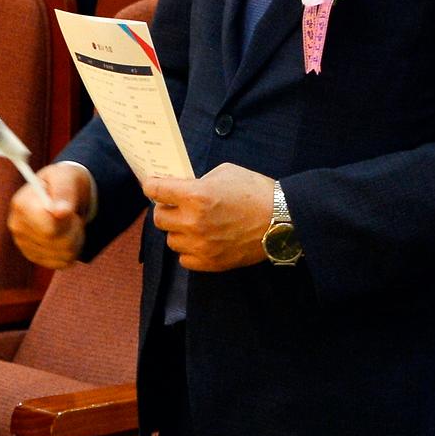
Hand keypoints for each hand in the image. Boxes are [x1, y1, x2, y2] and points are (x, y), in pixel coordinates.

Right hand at [8, 163, 92, 268]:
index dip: (67, 221)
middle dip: (73, 229)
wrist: (64, 194)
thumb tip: (60, 212)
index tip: (70, 210)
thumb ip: (64, 191)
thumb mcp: (67, 176)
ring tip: (70, 223)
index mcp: (21, 204)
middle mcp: (17, 226)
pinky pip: (61, 263)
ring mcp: (23, 243)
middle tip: (72, 214)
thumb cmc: (65, 181)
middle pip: (56, 242)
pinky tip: (66, 236)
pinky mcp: (34, 256)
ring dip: (75, 239)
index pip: (49, 229)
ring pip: (62, 254)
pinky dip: (72, 250)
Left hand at [142, 163, 274, 272]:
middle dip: (166, 209)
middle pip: (159, 219)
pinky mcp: (210, 263)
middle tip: (177, 206)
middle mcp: (193, 222)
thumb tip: (183, 188)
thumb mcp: (226, 172)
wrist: (282, 220)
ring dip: (179, 231)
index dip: (152, 185)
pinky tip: (201, 240)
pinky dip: (189, 250)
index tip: (153, 185)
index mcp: (196, 196)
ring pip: (171, 240)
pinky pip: (184, 259)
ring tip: (194, 224)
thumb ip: (200, 181)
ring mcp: (201, 245)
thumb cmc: (256, 191)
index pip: (156, 191)